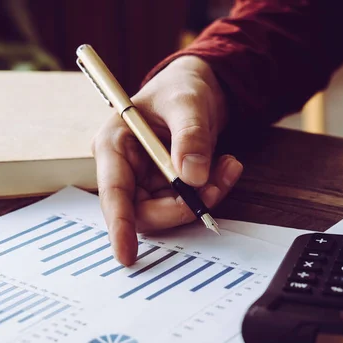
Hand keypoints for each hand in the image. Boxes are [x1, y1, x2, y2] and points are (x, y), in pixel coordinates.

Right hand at [92, 56, 242, 265]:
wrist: (199, 88)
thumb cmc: (182, 88)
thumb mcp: (187, 103)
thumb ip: (190, 137)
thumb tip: (192, 178)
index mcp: (115, 145)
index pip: (113, 192)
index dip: (118, 225)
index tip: (126, 255)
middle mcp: (127, 168)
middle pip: (144, 210)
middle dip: (181, 207)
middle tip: (214, 189)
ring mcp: (148, 179)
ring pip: (171, 209)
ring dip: (205, 196)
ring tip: (229, 166)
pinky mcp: (169, 185)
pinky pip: (189, 201)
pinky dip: (213, 189)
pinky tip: (227, 166)